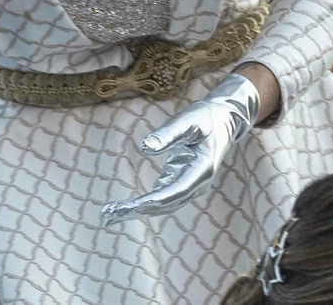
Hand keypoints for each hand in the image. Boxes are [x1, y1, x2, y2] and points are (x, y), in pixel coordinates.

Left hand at [100, 73, 259, 224]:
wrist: (223, 121)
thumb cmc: (205, 117)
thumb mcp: (188, 119)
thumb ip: (168, 133)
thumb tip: (144, 147)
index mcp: (202, 169)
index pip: (176, 190)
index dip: (155, 200)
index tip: (133, 206)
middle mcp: (198, 184)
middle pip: (167, 203)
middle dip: (139, 209)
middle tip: (109, 214)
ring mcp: (190, 186)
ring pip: (163, 205)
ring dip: (138, 210)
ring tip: (110, 215)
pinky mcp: (181, 182)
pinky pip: (162, 197)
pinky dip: (144, 203)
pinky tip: (124, 209)